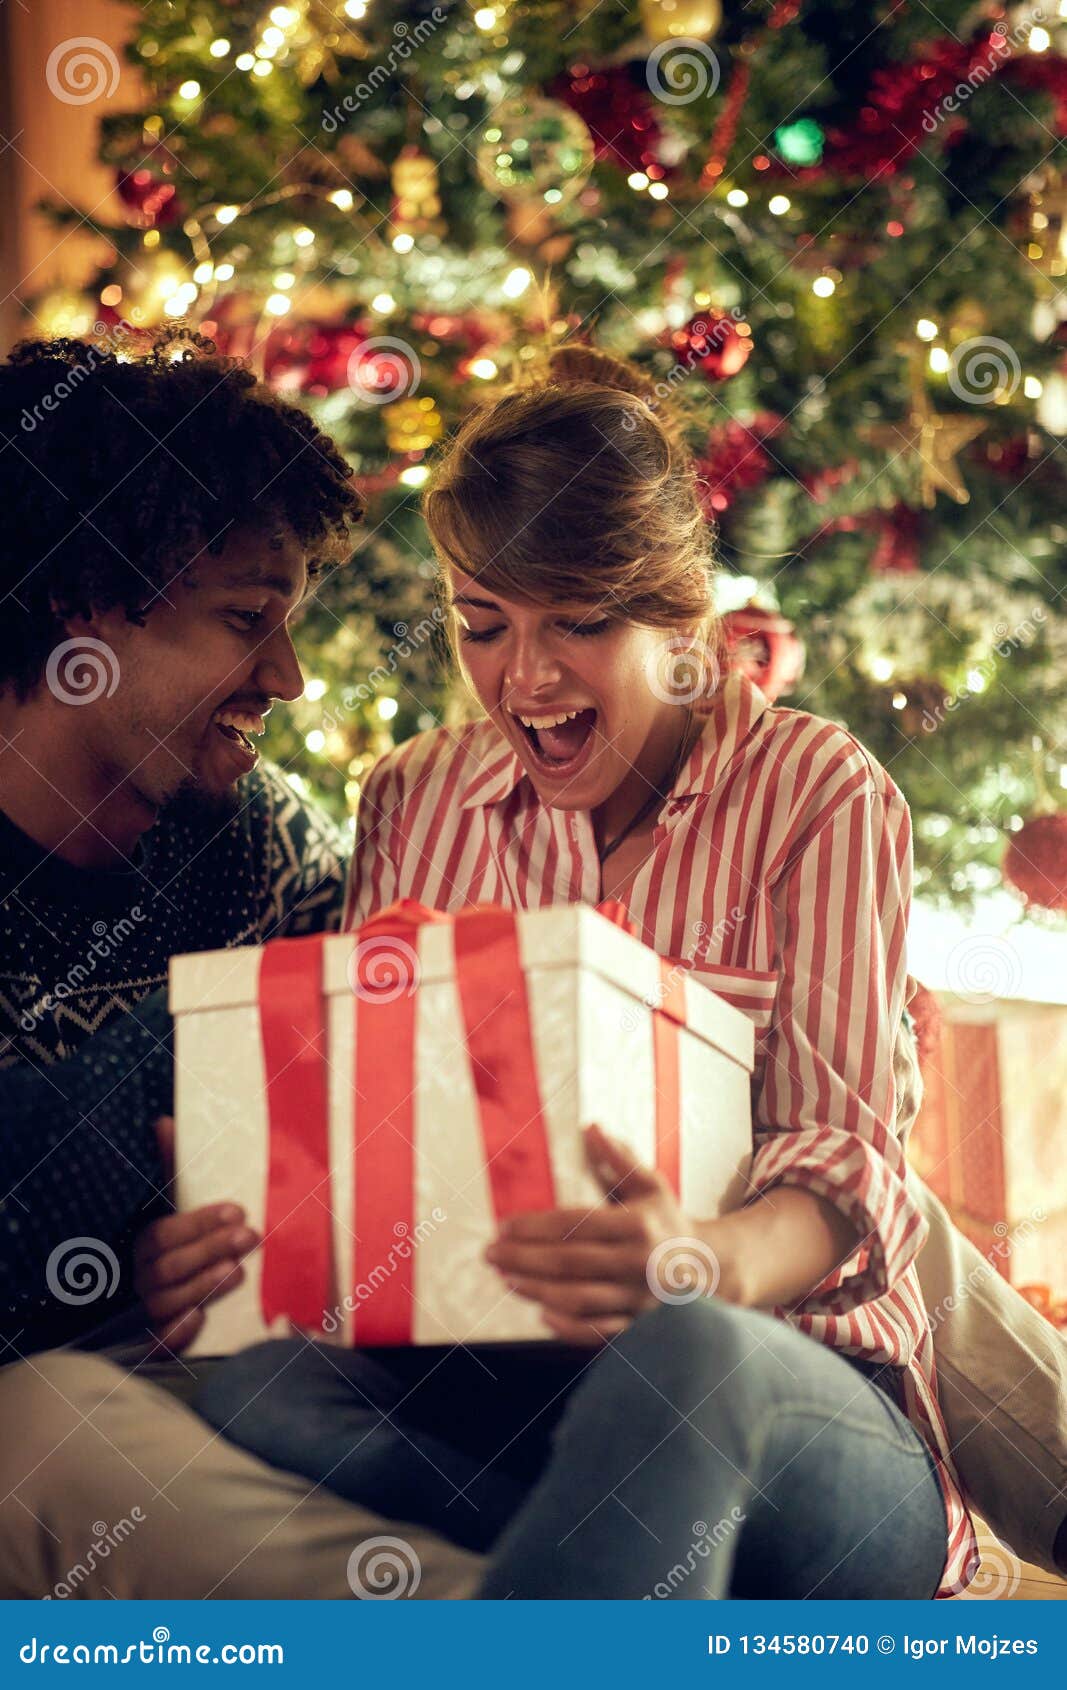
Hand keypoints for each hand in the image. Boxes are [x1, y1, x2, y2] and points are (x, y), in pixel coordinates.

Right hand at [134, 1116, 258, 1352]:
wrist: (170, 1291)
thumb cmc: (178, 1241)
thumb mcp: (174, 1203)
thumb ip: (171, 1167)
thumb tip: (164, 1121)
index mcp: (142, 1243)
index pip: (164, 1233)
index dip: (200, 1223)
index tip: (237, 1211)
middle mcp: (139, 1278)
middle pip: (168, 1267)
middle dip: (211, 1250)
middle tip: (252, 1236)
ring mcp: (146, 1310)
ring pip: (167, 1301)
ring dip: (204, 1286)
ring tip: (239, 1271)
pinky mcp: (157, 1340)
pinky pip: (158, 1343)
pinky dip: (177, 1333)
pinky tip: (200, 1320)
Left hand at [483, 1124, 741, 1346]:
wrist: (711, 1268)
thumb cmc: (668, 1221)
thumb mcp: (650, 1185)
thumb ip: (619, 1159)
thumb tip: (591, 1126)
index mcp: (638, 1224)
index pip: (576, 1224)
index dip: (535, 1226)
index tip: (503, 1225)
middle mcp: (638, 1262)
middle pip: (570, 1262)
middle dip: (524, 1258)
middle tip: (490, 1253)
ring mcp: (638, 1297)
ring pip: (579, 1298)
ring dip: (536, 1290)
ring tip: (505, 1278)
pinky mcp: (639, 1324)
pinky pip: (599, 1331)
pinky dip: (569, 1327)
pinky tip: (541, 1313)